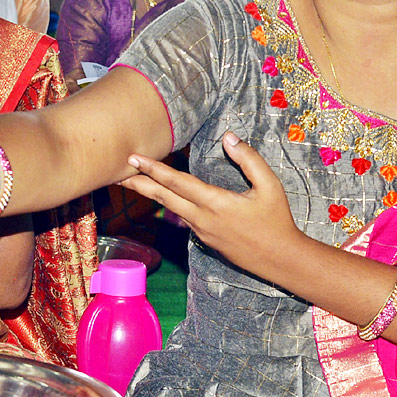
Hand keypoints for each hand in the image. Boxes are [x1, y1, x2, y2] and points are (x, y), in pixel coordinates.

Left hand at [120, 131, 302, 277]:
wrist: (280, 259)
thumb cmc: (277, 220)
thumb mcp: (270, 185)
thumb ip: (248, 159)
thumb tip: (229, 137)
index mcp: (215, 203)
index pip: (177, 182)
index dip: (153, 169)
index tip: (134, 158)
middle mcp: (202, 218)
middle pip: (163, 198)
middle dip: (139, 184)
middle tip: (115, 172)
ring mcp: (202, 231)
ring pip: (170, 208)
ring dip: (150, 194)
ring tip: (131, 183)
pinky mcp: (205, 239)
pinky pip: (182, 217)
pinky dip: (168, 205)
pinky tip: (163, 197)